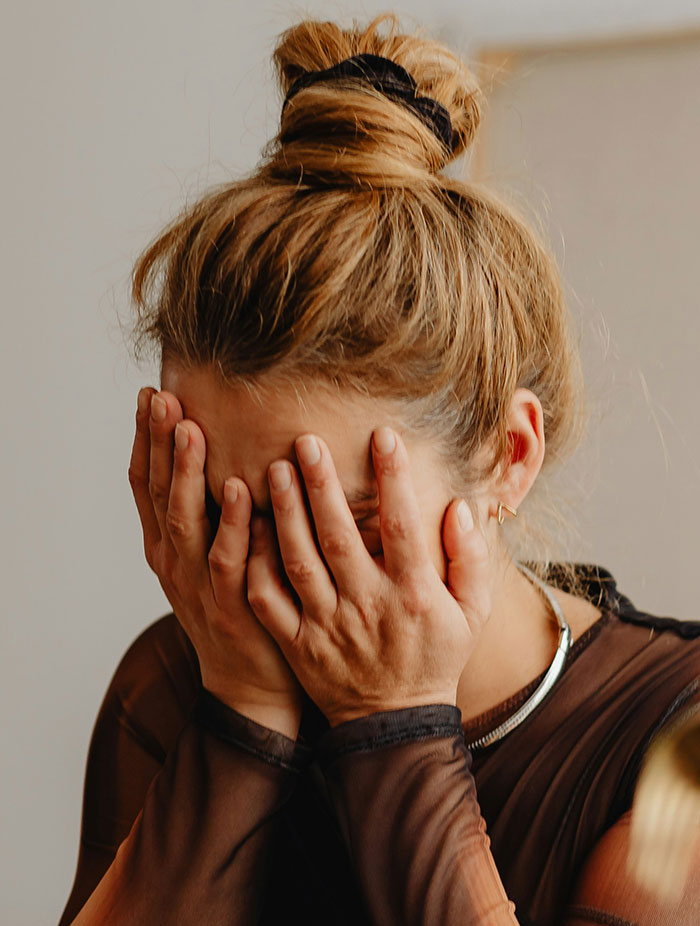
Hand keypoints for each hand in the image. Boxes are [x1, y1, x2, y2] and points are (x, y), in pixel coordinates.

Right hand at [128, 387, 302, 736]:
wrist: (252, 683)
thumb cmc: (238, 605)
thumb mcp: (213, 553)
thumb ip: (214, 510)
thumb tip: (231, 449)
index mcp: (165, 546)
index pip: (147, 484)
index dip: (144, 440)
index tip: (149, 394)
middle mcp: (173, 561)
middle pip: (160, 494)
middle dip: (159, 444)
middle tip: (162, 398)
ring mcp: (199, 585)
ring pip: (186, 523)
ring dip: (187, 476)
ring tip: (191, 431)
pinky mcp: (232, 607)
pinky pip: (231, 560)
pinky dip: (234, 524)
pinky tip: (243, 490)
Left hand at [246, 426, 490, 725]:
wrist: (394, 723)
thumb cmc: (435, 658)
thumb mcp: (471, 613)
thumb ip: (470, 559)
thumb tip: (458, 506)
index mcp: (413, 595)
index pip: (402, 526)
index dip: (394, 478)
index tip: (384, 435)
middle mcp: (367, 606)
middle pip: (339, 536)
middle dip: (322, 485)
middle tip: (306, 441)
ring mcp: (327, 626)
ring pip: (298, 561)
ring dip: (285, 514)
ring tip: (274, 471)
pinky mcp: (297, 644)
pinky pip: (269, 600)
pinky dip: (255, 564)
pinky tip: (249, 528)